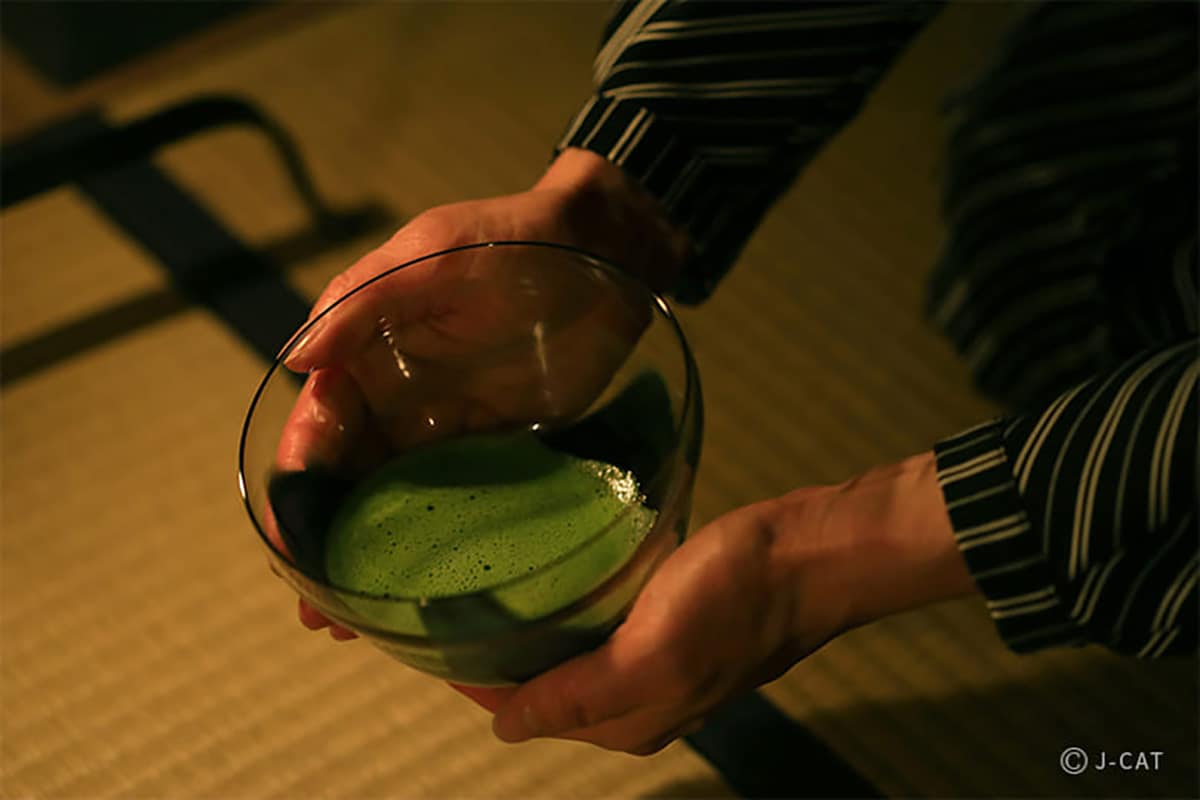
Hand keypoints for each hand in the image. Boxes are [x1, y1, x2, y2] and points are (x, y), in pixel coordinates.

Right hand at [274, 149, 690, 637]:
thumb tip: (295, 357)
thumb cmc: (516, 239)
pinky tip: (421, 590)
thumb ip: (367, 300)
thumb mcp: (437, 253)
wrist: (607, 254)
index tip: (288, 536)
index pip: (319, 424)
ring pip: (392, 500)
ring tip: (352, 624)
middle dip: (323, 538)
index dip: (299, 480)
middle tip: (317, 609)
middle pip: (345, 477)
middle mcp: (397, 397)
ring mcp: (444, 427)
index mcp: (367, 350)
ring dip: (369, 557)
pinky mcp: (493, 449)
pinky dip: (431, 545)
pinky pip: (453, 501)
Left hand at [456, 452, 976, 754]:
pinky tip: (554, 572)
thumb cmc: (733, 600)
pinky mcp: (673, 615)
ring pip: (572, 653)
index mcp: (628, 720)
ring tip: (489, 584)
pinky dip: (568, 605)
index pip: (528, 709)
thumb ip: (578, 696)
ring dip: (531, 628)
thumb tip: (502, 733)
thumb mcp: (652, 655)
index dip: (478, 681)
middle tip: (452, 600)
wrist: (811, 554)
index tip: (433, 636)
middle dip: (499, 656)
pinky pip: (601, 620)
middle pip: (547, 685)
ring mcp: (659, 656)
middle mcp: (640, 698)